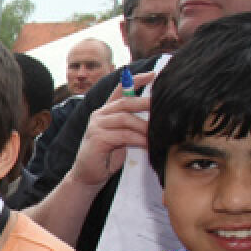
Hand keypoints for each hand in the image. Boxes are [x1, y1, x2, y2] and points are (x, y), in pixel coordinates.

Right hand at [68, 72, 154, 189]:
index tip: (153, 74)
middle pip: (125, 102)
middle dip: (145, 102)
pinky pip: (123, 135)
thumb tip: (155, 117)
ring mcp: (96, 126)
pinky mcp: (97, 138)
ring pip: (125, 118)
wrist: (88, 176)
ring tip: (156, 133)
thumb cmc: (107, 157)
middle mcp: (99, 115)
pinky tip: (147, 143)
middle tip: (162, 105)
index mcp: (105, 111)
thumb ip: (132, 125)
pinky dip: (138, 139)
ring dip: (144, 126)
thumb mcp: (122, 136)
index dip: (136, 80)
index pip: (120, 89)